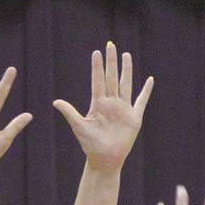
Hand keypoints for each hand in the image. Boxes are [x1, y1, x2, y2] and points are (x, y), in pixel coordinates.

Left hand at [53, 41, 153, 173]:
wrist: (105, 160)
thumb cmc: (90, 145)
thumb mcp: (79, 127)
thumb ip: (70, 113)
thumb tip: (56, 102)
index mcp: (98, 104)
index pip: (97, 81)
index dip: (97, 67)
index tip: (96, 52)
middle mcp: (111, 103)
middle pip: (111, 78)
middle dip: (111, 62)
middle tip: (110, 45)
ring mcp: (123, 109)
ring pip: (125, 84)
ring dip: (126, 70)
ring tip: (125, 55)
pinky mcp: (134, 117)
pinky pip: (141, 101)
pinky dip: (146, 91)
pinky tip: (149, 79)